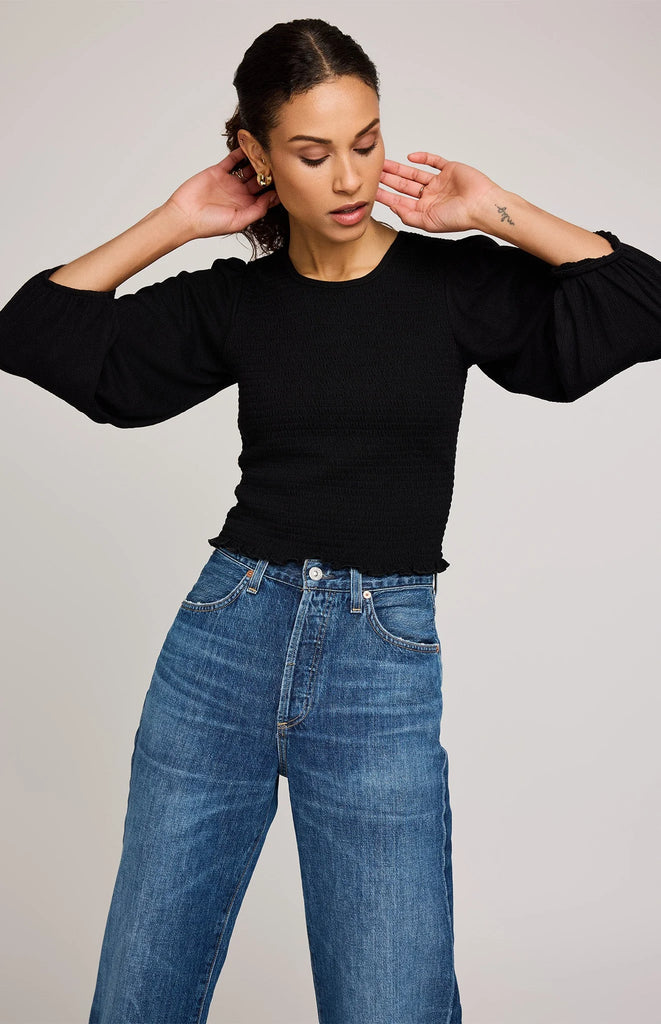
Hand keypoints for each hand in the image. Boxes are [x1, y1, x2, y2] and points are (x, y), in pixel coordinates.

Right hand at [162, 146, 279, 239]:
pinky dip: (241, 152)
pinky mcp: (218, 171)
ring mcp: (230, 182)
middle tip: (278, 162)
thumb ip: (257, 210)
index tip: (286, 180)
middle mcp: (240, 194)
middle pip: (259, 180)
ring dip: (257, 161)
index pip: (266, 196)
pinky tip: (250, 145)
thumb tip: (273, 198)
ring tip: (267, 152)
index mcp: (246, 207)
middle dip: (268, 172)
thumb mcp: (238, 221)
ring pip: (248, 168)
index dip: (275, 188)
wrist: (184, 216)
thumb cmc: (209, 224)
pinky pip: (233, 160)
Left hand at [376, 151, 500, 232]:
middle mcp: (431, 195)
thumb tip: (392, 207)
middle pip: (405, 186)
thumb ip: (408, 216)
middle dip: (389, 180)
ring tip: (384, 163)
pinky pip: (433, 161)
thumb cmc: (459, 217)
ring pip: (415, 173)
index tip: (372, 191)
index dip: (386, 196)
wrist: (481, 205)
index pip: (400, 201)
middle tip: (374, 172)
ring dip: (400, 169)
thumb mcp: (428, 222)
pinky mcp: (449, 169)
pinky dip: (422, 157)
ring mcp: (440, 181)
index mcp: (425, 209)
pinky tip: (409, 157)